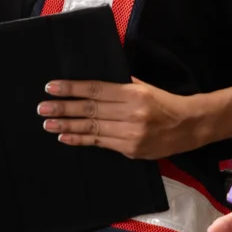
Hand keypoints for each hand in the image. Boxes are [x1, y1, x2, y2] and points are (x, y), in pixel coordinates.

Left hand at [38, 78, 199, 160]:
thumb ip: (121, 83)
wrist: (189, 126)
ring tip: (47, 123)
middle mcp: (131, 114)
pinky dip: (80, 139)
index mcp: (134, 94)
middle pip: (90, 110)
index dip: (72, 89)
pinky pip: (100, 143)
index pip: (96, 90)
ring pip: (92, 128)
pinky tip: (65, 136)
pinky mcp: (130, 150)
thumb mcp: (144, 87)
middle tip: (42, 107)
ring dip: (67, 125)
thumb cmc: (164, 102)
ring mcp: (130, 134)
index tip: (52, 87)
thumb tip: (92, 81)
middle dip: (64, 108)